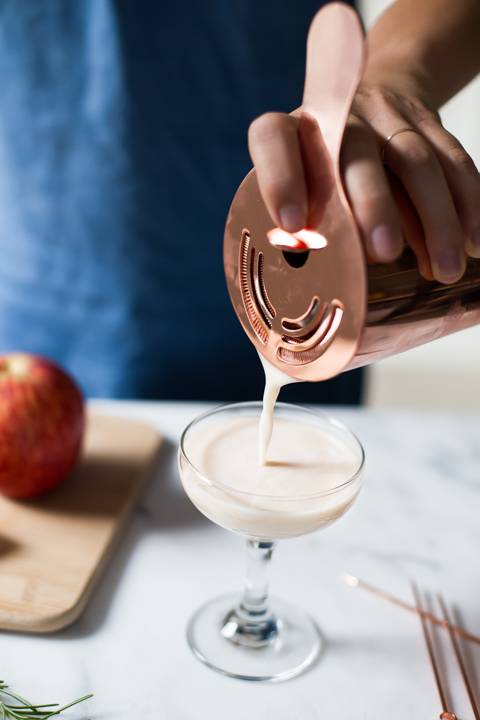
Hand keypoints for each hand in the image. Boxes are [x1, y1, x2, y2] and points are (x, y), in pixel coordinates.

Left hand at [248, 69, 479, 283]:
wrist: (373, 97)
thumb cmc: (324, 167)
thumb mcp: (301, 187)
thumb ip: (304, 228)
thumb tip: (327, 287)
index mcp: (291, 133)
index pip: (273, 139)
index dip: (280, 179)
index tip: (291, 226)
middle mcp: (338, 116)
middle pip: (357, 155)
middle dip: (373, 204)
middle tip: (384, 252)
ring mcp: (385, 115)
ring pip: (416, 161)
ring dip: (436, 219)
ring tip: (445, 271)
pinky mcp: (426, 120)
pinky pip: (452, 160)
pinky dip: (468, 204)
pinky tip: (474, 243)